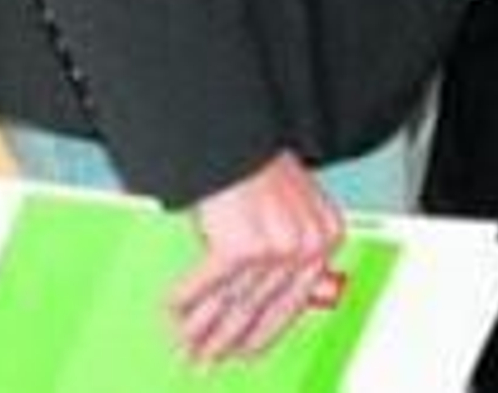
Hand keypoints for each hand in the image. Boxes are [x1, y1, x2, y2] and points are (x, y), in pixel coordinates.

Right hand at [169, 150, 345, 362]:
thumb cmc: (258, 166)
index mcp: (325, 236)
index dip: (264, 332)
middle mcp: (306, 245)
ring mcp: (275, 248)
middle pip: (257, 307)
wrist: (237, 137)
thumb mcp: (288, 208)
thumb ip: (284, 252)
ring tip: (185, 345)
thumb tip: (255, 307)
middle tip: (204, 360)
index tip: (244, 352)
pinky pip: (204, 286)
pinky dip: (184, 298)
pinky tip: (172, 309)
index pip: (293, 302)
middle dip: (226, 338)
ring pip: (231, 303)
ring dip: (202, 328)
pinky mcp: (240, 249)